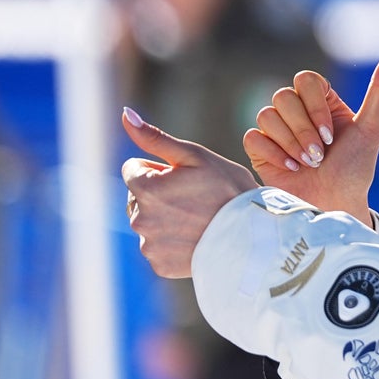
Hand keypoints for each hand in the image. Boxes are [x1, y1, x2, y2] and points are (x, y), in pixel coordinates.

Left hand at [121, 107, 257, 277]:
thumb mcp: (195, 156)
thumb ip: (155, 138)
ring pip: (149, 222)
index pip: (133, 169)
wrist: (252, 235)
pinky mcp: (160, 264)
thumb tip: (126, 114)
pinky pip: (158, 247)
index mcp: (144, 187)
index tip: (185, 178)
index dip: (160, 169)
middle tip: (195, 199)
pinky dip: (173, 242)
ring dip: (165, 218)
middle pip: (138, 197)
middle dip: (159, 194)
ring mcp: (149, 244)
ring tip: (199, 219)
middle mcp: (139, 218)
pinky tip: (197, 238)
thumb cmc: (227, 189)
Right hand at [243, 49, 378, 224]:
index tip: (332, 135)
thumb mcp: (371, 128)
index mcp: (321, 102)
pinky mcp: (260, 150)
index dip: (314, 106)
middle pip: (283, 97)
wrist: (336, 205)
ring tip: (309, 164)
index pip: (304, 79)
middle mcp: (297, 113)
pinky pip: (252, 137)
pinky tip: (292, 169)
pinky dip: (275, 154)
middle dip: (304, 130)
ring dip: (291, 144)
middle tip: (321, 155)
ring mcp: (276, 130)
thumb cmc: (356, 169)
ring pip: (266, 115)